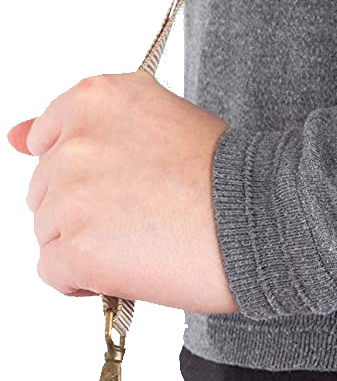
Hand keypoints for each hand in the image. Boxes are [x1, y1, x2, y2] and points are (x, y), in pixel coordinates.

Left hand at [8, 72, 236, 313]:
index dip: (87, 173)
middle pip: (45, 190)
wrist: (267, 221)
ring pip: (48, 232)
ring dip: (86, 246)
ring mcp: (72, 196)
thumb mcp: (157, 123)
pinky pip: (52, 273)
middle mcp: (75, 141)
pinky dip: (84, 282)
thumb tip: (13, 137)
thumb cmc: (229, 178)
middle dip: (84, 211)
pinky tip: (131, 271)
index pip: (50, 139)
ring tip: (145, 245)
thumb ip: (79, 127)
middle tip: (147, 219)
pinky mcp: (77, 248)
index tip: (123, 187)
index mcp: (96, 98)